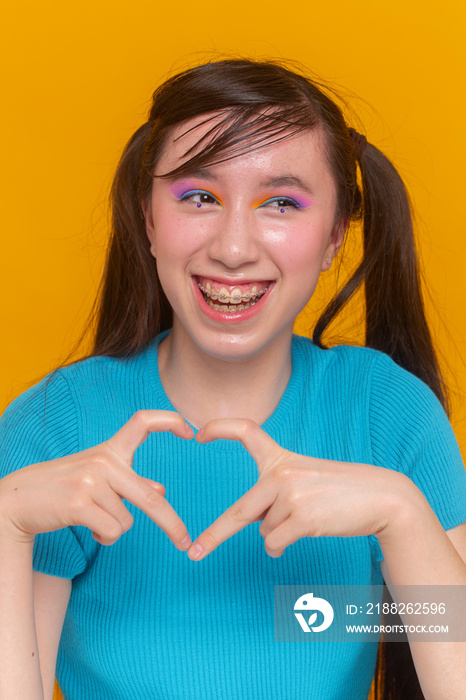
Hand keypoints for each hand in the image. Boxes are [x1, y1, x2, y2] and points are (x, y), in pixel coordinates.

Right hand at [0, 410, 193, 548]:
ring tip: (93, 519)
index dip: (170, 421)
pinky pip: (112, 531)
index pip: (143, 421)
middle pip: (150, 497)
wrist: (20, 500)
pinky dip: (105, 538)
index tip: (191, 432)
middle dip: (171, 523)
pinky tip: (89, 528)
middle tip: (184, 541)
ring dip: (114, 530)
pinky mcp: (79, 503)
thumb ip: (130, 482)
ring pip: (127, 521)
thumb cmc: (64, 488)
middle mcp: (103, 461)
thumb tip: (161, 490)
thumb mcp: (97, 478)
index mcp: (110, 450)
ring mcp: (91, 480)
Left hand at [188, 418, 411, 559]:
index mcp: (281, 457)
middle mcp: (282, 472)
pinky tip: (304, 533)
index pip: (246, 431)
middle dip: (215, 535)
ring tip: (310, 517)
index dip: (219, 428)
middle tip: (195, 551)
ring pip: (265, 530)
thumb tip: (261, 530)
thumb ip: (276, 494)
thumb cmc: (340, 490)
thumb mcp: (305, 479)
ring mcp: (291, 495)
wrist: (380, 496)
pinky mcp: (302, 518)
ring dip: (281, 533)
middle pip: (240, 511)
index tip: (198, 434)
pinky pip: (276, 543)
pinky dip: (282, 547)